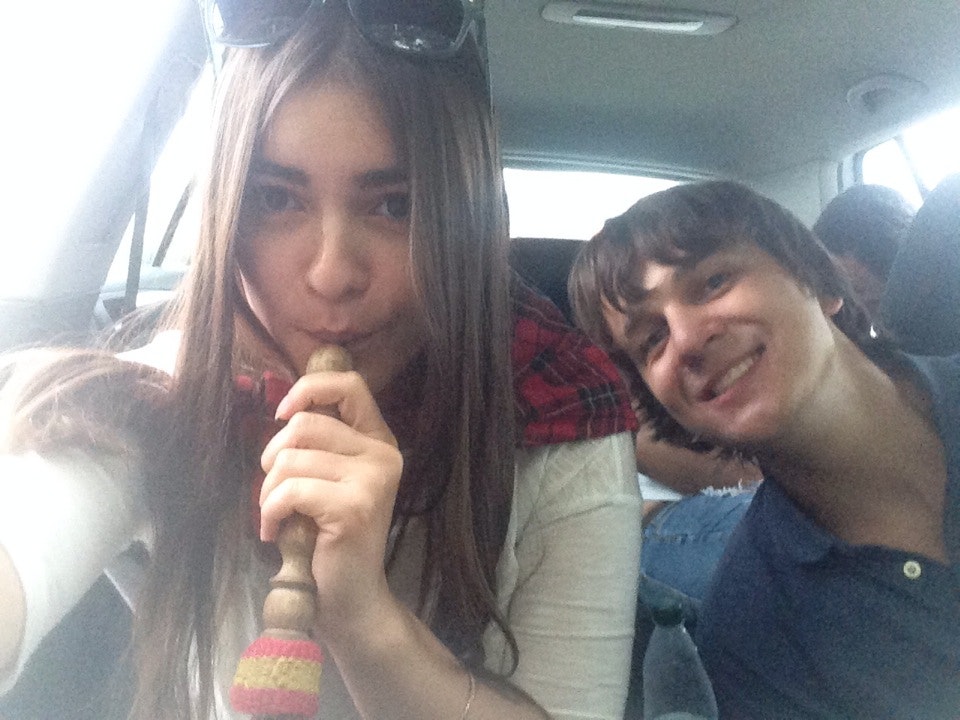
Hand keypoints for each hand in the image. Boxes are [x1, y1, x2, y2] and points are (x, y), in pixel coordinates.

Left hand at [258, 368, 401, 632]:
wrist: (348, 599)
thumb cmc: (326, 539)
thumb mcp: (325, 480)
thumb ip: (317, 445)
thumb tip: (284, 409)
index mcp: (378, 441)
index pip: (349, 385)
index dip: (308, 389)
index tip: (282, 415)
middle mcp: (383, 454)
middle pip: (305, 424)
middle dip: (272, 457)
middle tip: (272, 492)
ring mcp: (373, 480)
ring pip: (292, 458)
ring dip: (268, 491)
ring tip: (274, 516)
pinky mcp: (354, 506)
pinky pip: (290, 490)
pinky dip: (270, 511)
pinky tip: (273, 532)